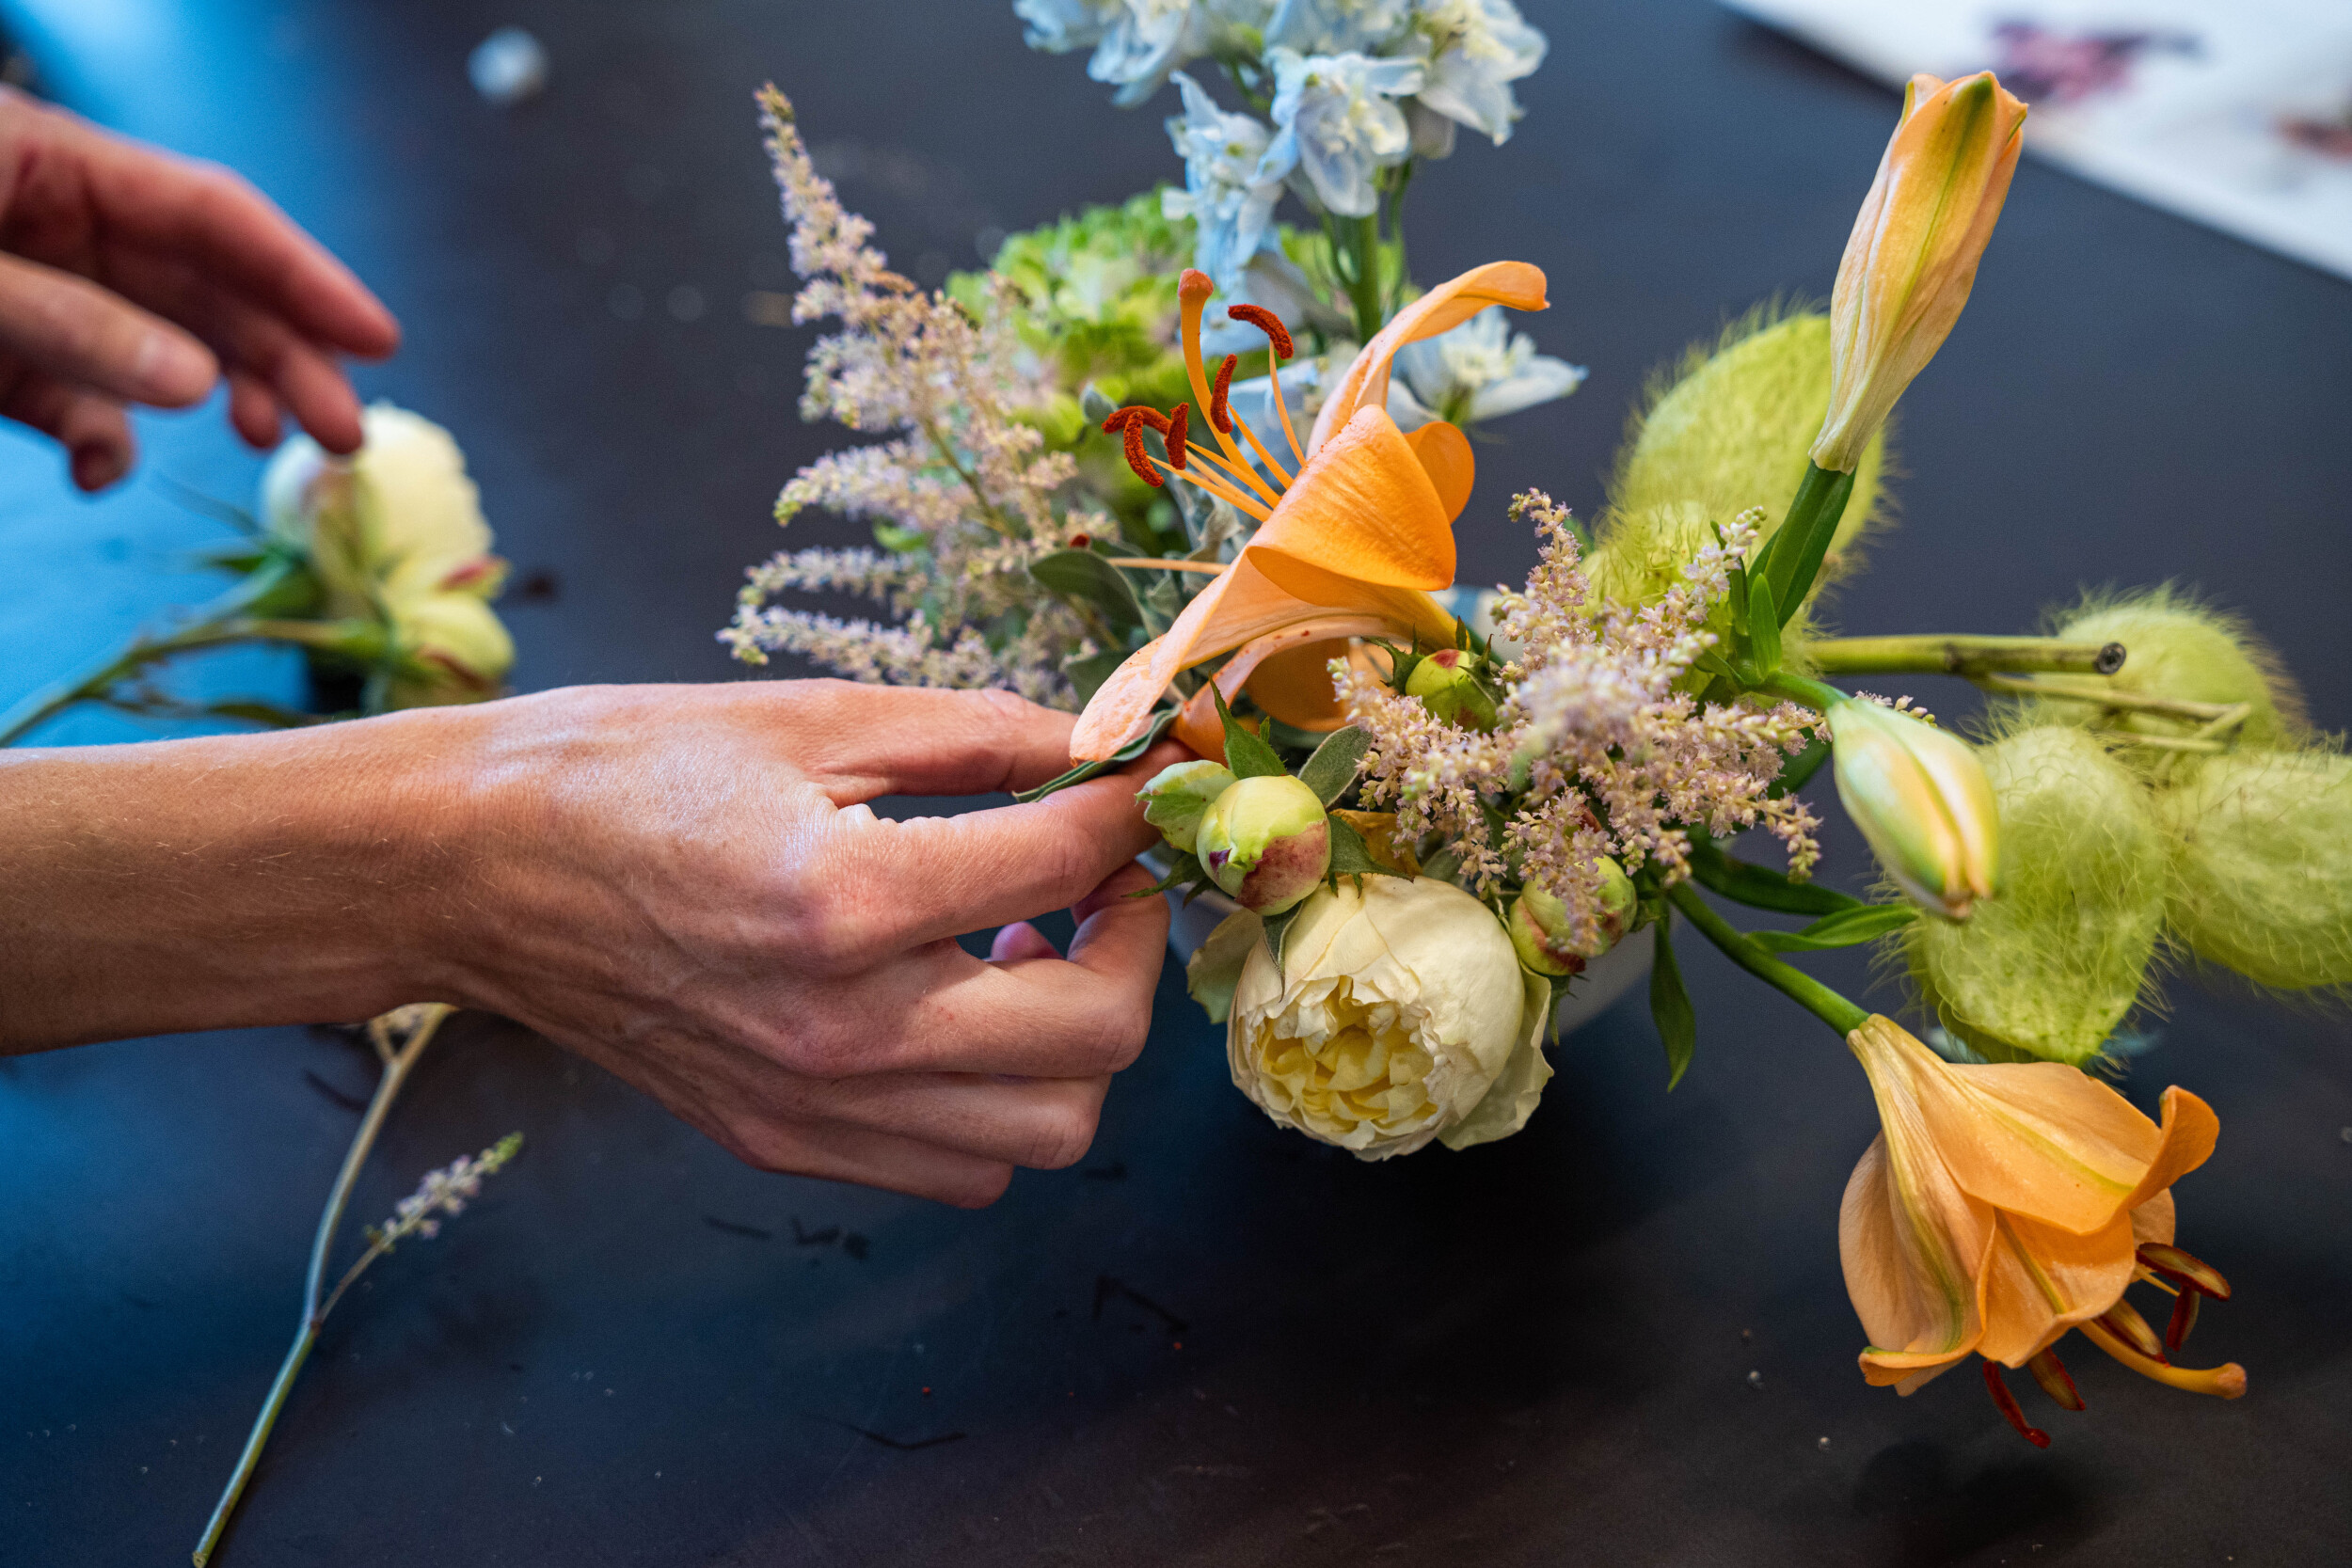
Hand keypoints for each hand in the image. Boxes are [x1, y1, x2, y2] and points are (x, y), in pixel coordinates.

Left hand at [0, 87, 398, 489]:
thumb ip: (70, 323)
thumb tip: (198, 384)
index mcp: (53, 166)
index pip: (212, 216)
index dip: (302, 277)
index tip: (379, 339)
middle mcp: (58, 228)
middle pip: (206, 289)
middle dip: (284, 358)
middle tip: (345, 433)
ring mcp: (37, 297)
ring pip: (161, 348)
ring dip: (219, 396)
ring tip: (267, 442)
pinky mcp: (6, 364)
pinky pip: (76, 407)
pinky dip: (100, 446)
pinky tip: (98, 474)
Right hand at [444, 682, 1177, 1205]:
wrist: (473, 869)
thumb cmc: (623, 771)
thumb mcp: (811, 715)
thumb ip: (973, 732)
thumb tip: (1095, 745)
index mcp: (841, 898)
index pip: (1062, 862)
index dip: (1127, 808)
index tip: (1135, 780)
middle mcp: (839, 1029)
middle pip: (1093, 1038)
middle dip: (1135, 943)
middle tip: (1107, 876)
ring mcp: (811, 1106)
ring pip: (1043, 1133)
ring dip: (1079, 1041)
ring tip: (1033, 948)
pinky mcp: (783, 1141)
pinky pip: (959, 1167)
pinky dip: (1002, 1101)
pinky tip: (965, 1009)